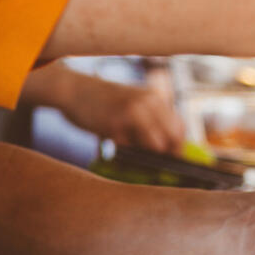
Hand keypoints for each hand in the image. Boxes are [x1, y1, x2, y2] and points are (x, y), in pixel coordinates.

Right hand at [68, 76, 185, 153]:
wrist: (75, 89)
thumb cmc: (105, 100)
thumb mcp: (134, 101)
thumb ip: (151, 119)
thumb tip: (168, 149)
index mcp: (155, 98)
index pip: (179, 128)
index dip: (177, 147)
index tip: (171, 160)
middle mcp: (148, 103)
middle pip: (172, 139)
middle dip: (166, 155)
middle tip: (155, 165)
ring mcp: (132, 113)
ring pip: (154, 146)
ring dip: (146, 157)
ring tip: (132, 153)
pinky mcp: (114, 124)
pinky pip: (129, 149)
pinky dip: (126, 154)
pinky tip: (115, 145)